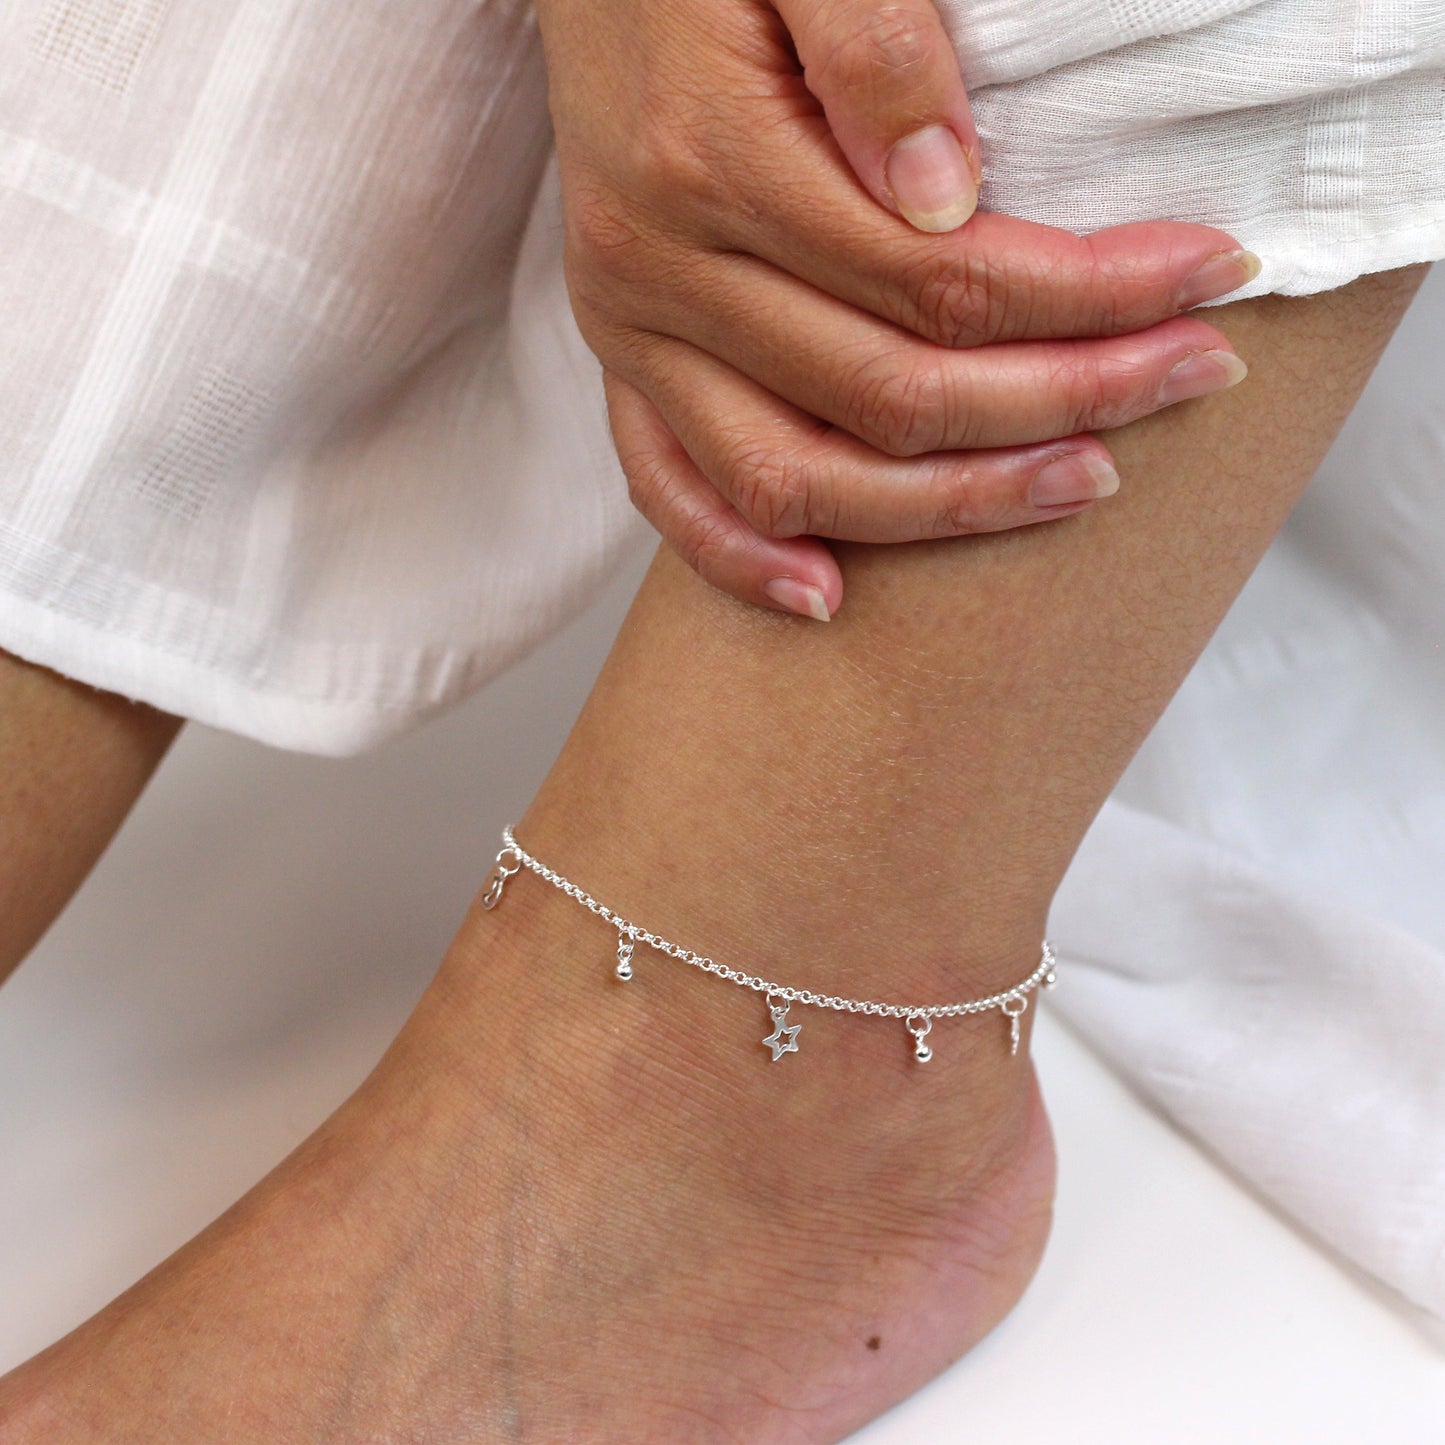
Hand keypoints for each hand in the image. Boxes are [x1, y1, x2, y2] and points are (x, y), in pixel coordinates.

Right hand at [537, 0, 1257, 617]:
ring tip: (1081, 484)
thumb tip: (949, 196)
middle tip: (1194, 374)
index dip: (1088, 293)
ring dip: (948, 505)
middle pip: (889, 391)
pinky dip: (743, 557)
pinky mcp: (620, 359)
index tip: (1210, 274)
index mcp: (711, 162)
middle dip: (1063, 397)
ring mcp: (632, 330)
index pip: (938, 276)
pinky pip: (668, 491)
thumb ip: (872, 48)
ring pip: (796, 474)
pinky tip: (828, 597)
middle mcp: (659, 269)